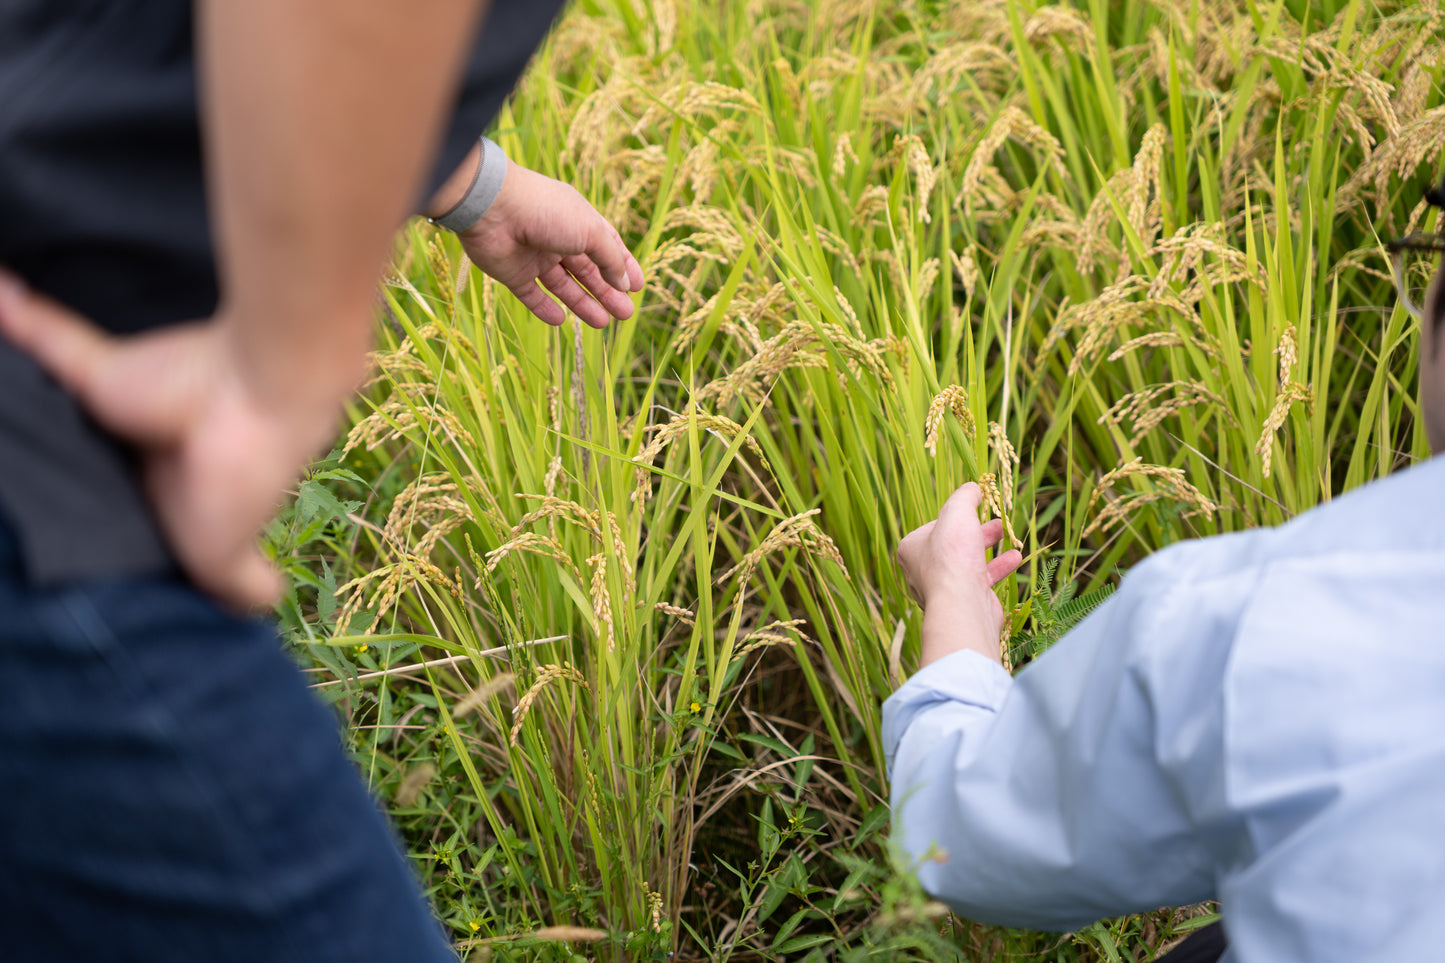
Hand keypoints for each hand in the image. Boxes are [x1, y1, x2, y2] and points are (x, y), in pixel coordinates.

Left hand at [0, 273, 340, 611]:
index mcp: (174, 495)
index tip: (49, 551)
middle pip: (85, 458)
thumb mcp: (228, 557)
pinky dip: (12, 317)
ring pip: (55, 404)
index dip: (99, 519)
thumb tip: (267, 601)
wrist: (258, 402)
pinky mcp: (98, 369)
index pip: (131, 511)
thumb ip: (237, 584)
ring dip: (21, 404)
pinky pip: (44, 338)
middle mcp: (143, 451)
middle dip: (52, 464)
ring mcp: (122, 406)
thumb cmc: (245, 477)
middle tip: (5, 495)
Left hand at [456, 160, 643, 328]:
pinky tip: (561, 321)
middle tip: (625, 314)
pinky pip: (531, 295)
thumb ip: (610, 259)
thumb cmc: (546, 211)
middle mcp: (557, 238)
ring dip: (584, 304)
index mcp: (578, 221)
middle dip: (608, 292)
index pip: (606, 247)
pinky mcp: (512, 273)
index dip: (623, 267)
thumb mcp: (590, 231)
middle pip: (587, 271)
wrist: (493, 208)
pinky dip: (545, 309)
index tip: (637, 288)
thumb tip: (624, 282)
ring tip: (604, 323)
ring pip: (563, 286)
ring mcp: (534, 257)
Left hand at [896, 482, 1022, 666]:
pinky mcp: (963, 601)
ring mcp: (943, 588)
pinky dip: (998, 567)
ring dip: (989, 547)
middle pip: (954, 543)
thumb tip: (973, 487)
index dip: (956, 516)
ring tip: (1008, 534)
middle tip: (998, 522)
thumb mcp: (957, 512)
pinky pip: (981, 580)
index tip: (974, 508)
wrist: (962, 604)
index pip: (934, 526)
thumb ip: (964, 496)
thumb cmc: (952, 556)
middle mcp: (922, 570)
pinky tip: (1015, 557)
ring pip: (968, 561)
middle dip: (978, 531)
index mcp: (911, 549)